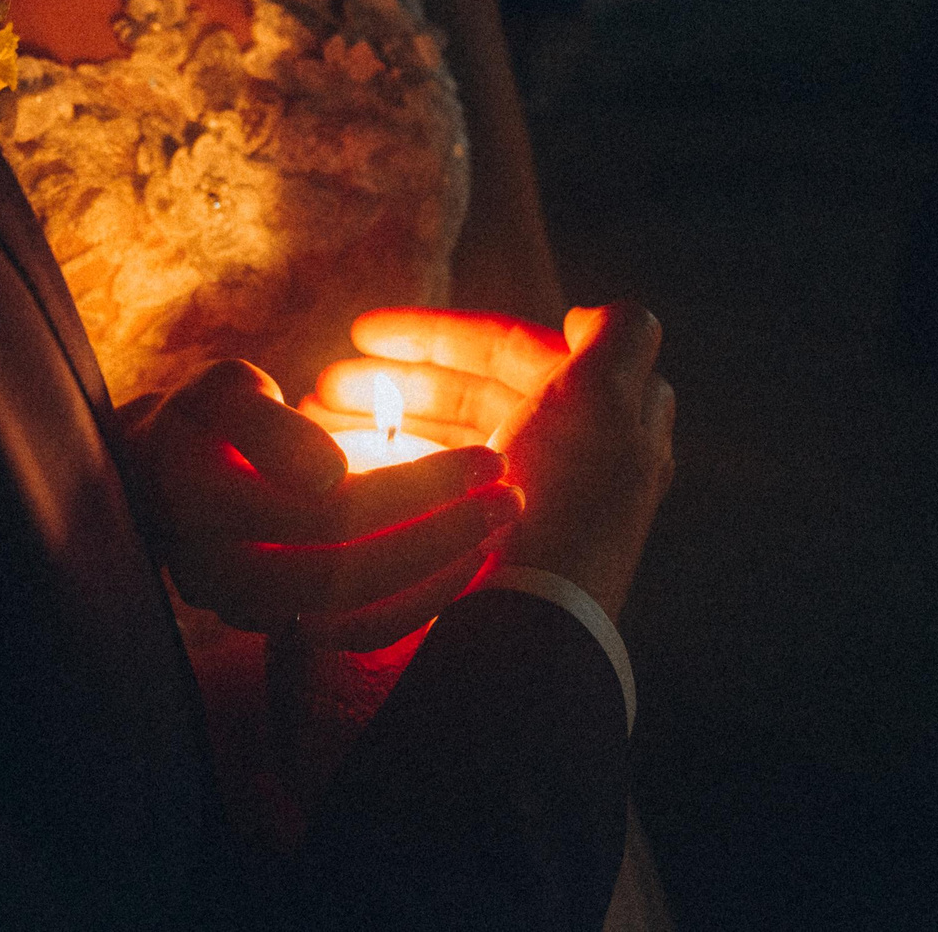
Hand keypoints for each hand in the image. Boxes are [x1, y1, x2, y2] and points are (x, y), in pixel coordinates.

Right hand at [117, 360, 523, 649]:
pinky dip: (417, 606)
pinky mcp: (276, 629)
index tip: (484, 456)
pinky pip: (354, 635)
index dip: (415, 486)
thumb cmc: (208, 422)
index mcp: (199, 501)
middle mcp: (218, 570)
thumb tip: (330, 474)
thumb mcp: (226, 394)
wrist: (166, 482)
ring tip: (498, 528)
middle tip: (509, 494)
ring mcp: (247, 609)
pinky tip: (466, 567)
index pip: (327, 508)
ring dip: (439, 574)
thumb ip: (270, 427)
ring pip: (354, 614)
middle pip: (347, 569)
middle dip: (442, 532)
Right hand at [344, 304, 675, 623]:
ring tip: (318, 419)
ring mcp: (527, 508)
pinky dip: (392, 469)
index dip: (440, 335)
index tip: (364, 331)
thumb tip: (586, 315)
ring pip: (449, 443)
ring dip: (387, 422)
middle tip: (326, 382)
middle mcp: (567, 460)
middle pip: (474, 397)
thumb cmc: (566, 506)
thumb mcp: (608, 402)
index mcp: (596, 421)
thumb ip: (619, 337)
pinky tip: (343, 464)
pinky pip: (436, 492)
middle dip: (401, 381)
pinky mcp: (492, 548)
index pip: (511, 353)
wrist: (544, 621)